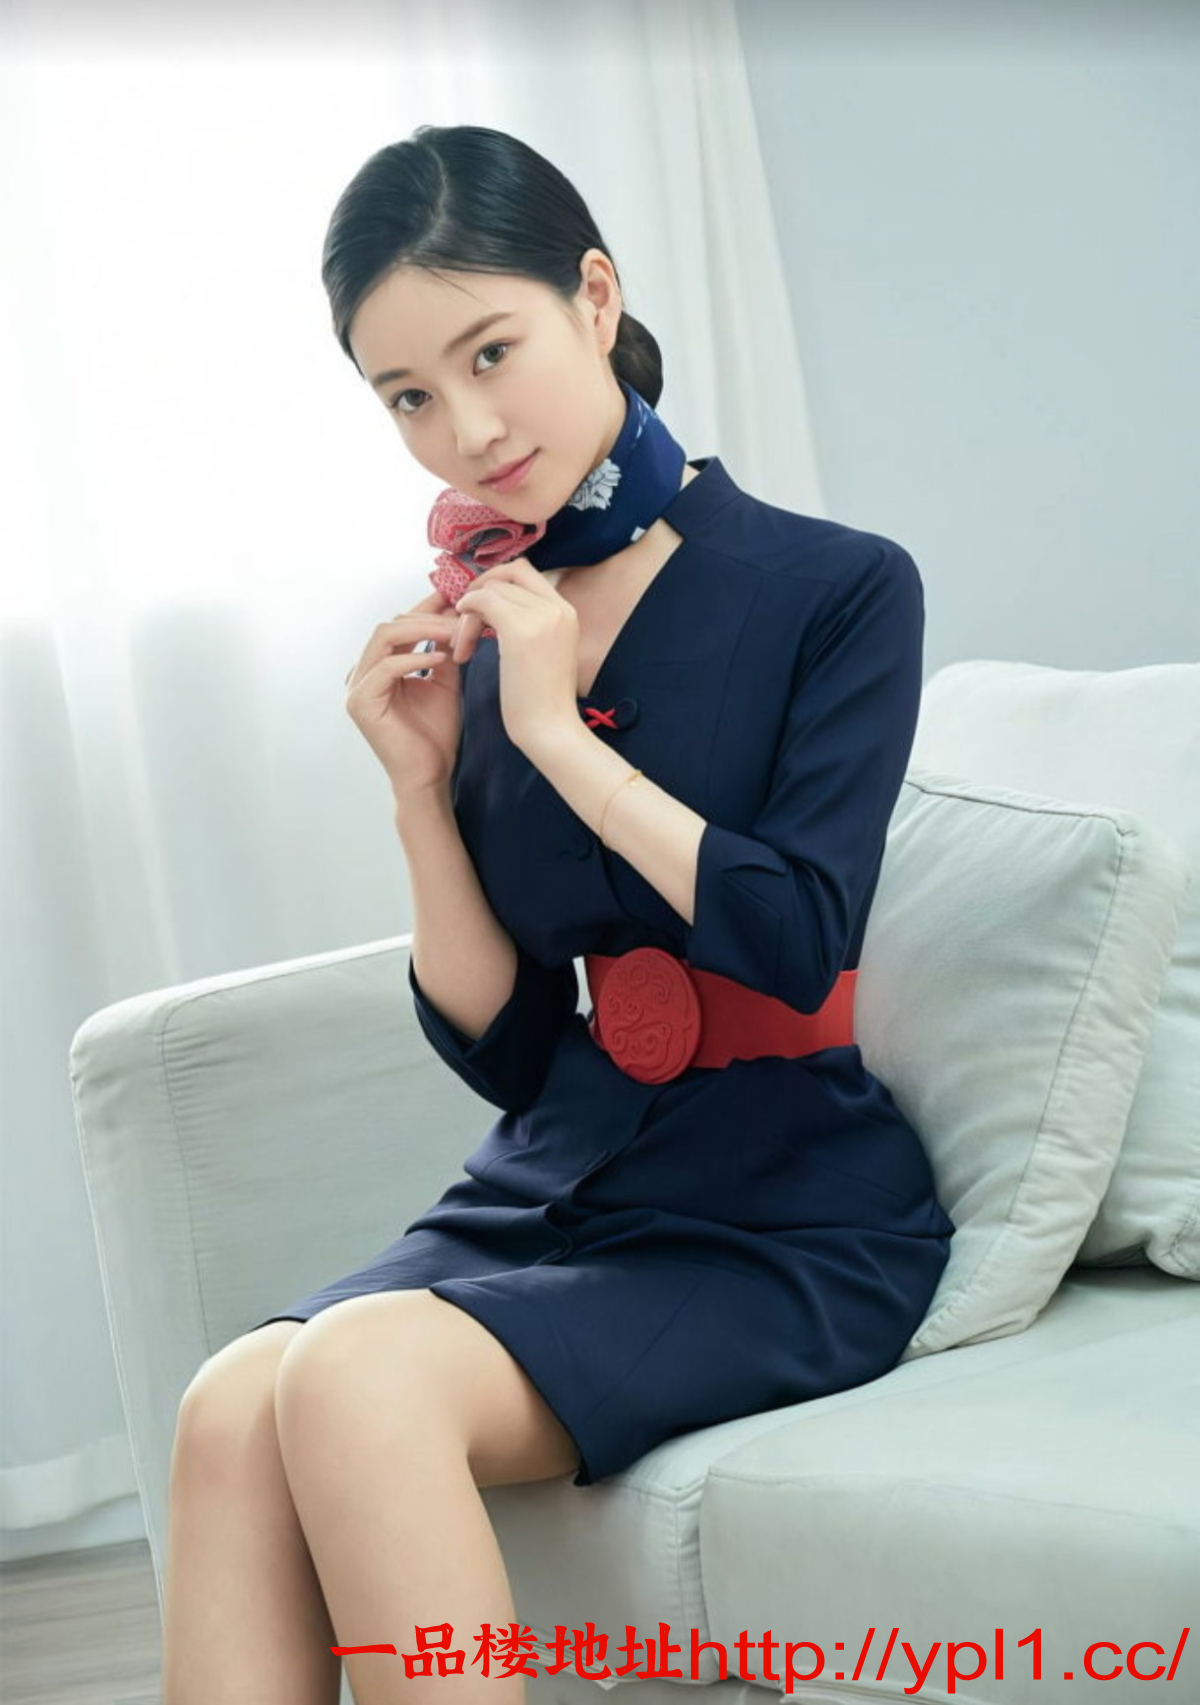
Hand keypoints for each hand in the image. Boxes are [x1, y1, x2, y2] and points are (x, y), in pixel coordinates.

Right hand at [342, 588, 463, 800]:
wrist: (429, 775)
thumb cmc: (435, 735)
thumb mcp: (445, 682)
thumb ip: (444, 650)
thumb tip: (457, 616)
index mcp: (378, 666)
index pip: (398, 624)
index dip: (425, 606)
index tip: (455, 595)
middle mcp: (362, 672)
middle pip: (390, 625)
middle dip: (428, 615)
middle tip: (461, 612)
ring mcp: (356, 687)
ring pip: (383, 637)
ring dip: (422, 630)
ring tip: (454, 632)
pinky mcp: (360, 703)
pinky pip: (385, 667)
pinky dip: (414, 658)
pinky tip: (442, 658)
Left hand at [453, 557, 581, 759]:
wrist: (551, 730)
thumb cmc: (543, 703)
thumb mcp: (544, 653)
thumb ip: (531, 626)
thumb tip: (496, 612)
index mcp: (566, 612)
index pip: (525, 574)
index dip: (496, 582)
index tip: (479, 606)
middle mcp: (558, 607)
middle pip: (508, 575)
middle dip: (480, 593)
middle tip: (463, 618)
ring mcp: (542, 616)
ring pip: (492, 590)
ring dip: (469, 614)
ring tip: (462, 646)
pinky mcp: (520, 630)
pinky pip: (483, 601)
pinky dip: (466, 615)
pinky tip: (461, 643)